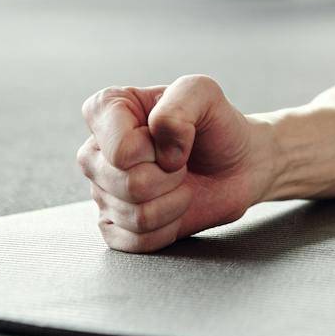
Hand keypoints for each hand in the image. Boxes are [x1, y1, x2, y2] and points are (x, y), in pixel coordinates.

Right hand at [76, 74, 270, 252]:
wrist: (238, 163)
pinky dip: (168, 228)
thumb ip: (180, 103)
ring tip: (179, 182)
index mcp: (107, 111)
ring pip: (134, 216)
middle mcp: (95, 152)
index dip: (156, 148)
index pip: (120, 150)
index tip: (174, 136)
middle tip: (180, 162)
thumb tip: (161, 149)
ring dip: (174, 202)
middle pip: (126, 184)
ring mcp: (102, 191)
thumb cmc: (215, 124)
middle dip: (170, 176)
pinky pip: (136, 242)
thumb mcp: (204, 93)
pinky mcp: (114, 226)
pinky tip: (174, 208)